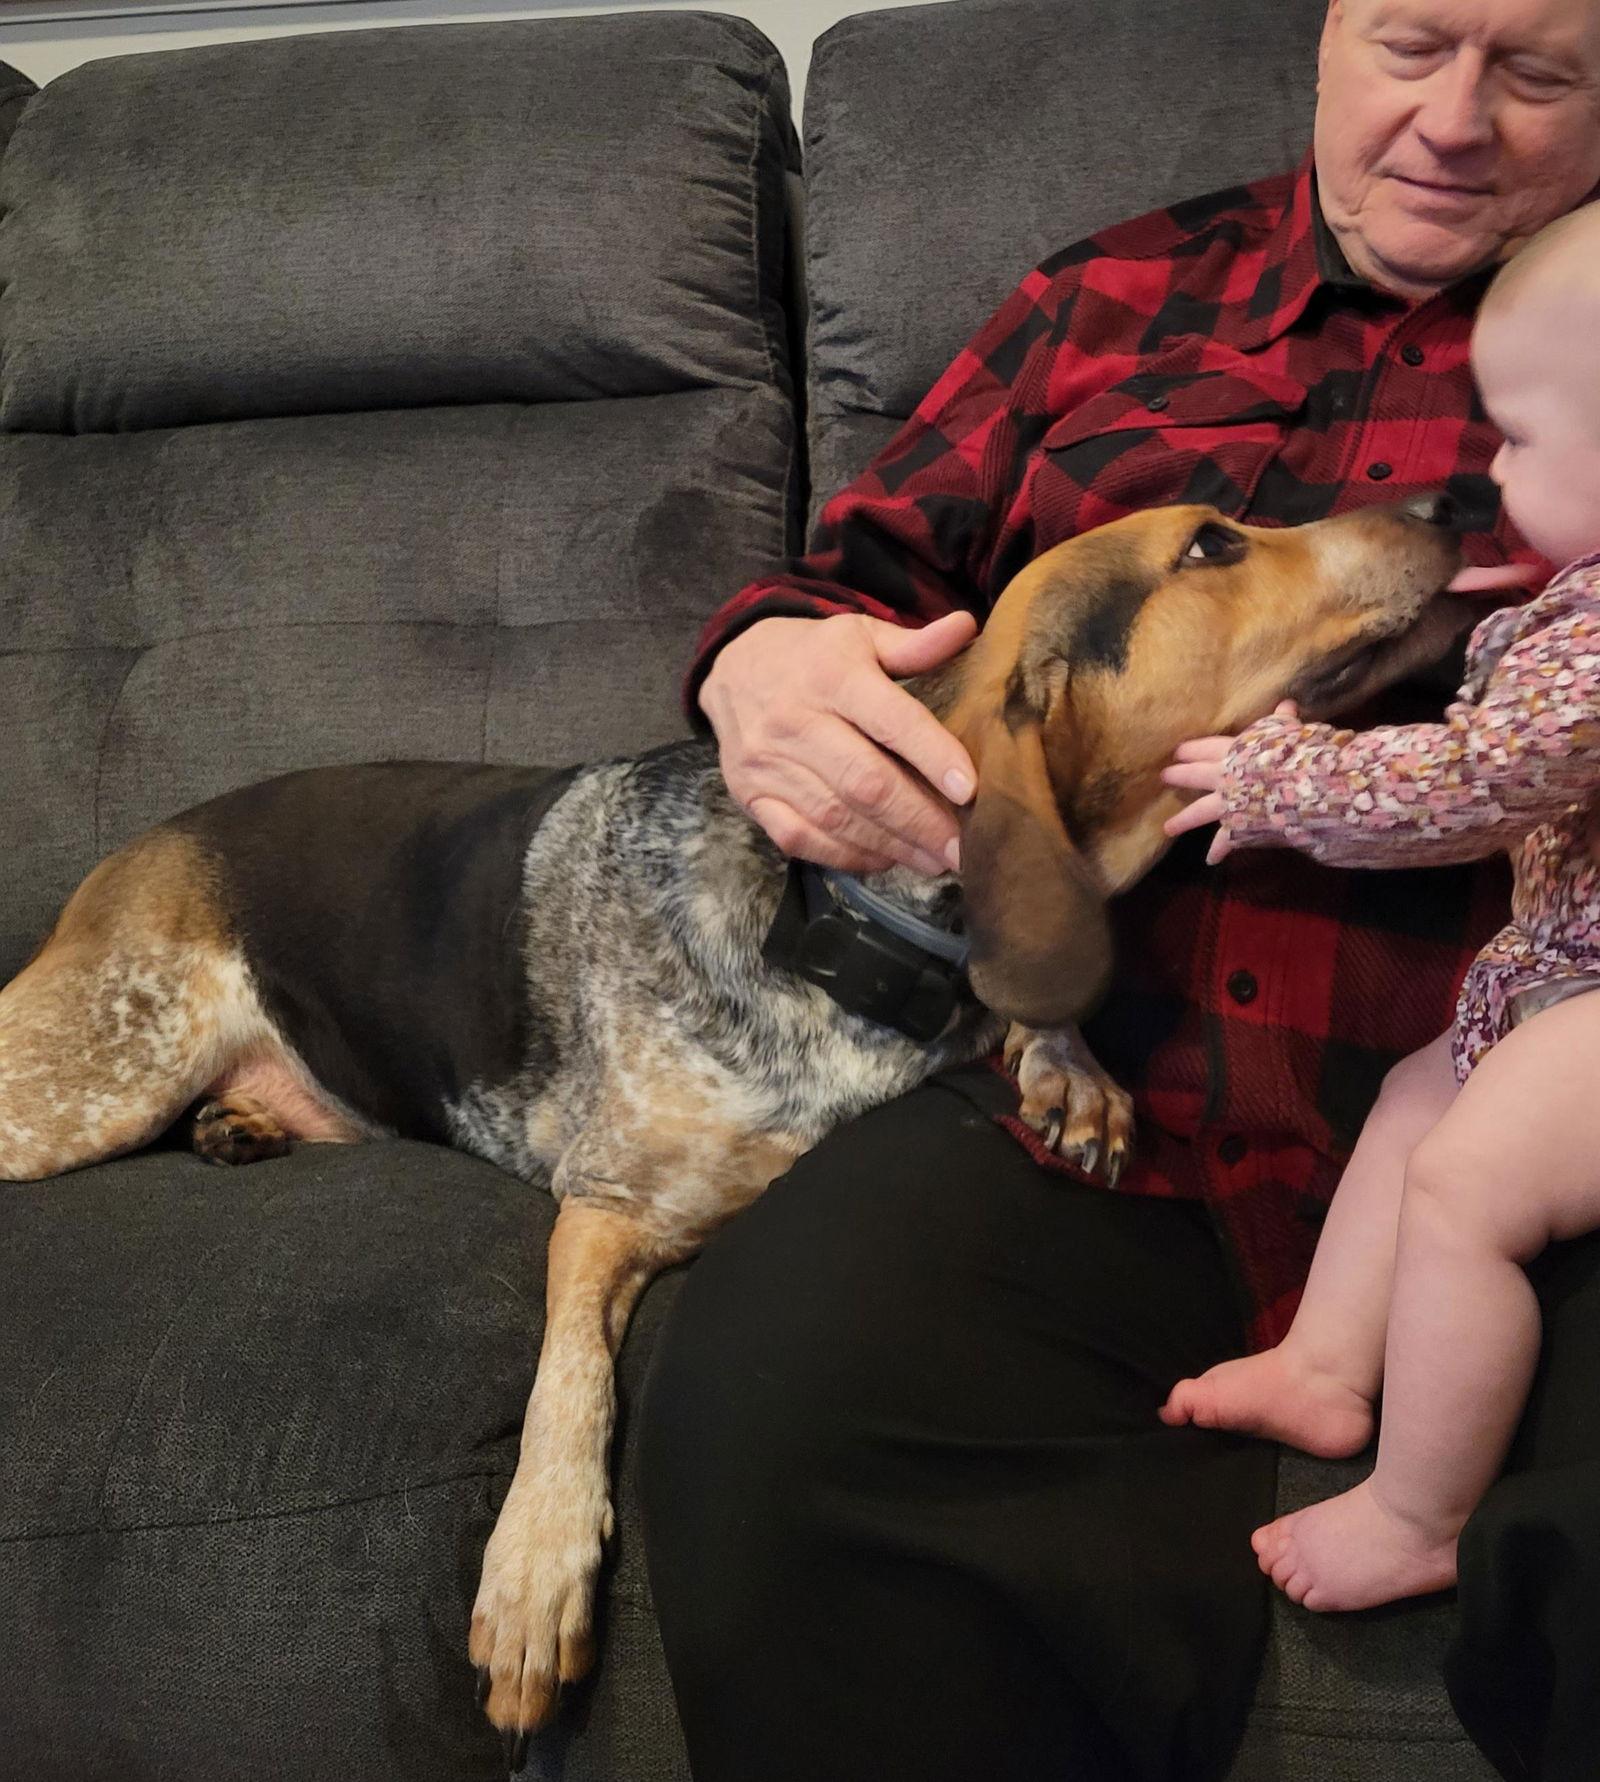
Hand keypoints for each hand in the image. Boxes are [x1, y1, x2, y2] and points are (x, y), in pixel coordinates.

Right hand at [698, 610, 978, 874]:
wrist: (732, 670)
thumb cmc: (813, 657)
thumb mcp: (859, 635)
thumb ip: (913, 643)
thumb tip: (967, 627)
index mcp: (832, 675)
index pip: (890, 720)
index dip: (932, 755)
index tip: (971, 790)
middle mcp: (795, 721)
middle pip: (865, 782)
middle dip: (920, 820)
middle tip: (963, 849)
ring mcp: (768, 764)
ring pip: (836, 817)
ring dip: (892, 845)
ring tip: (936, 860)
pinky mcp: (751, 796)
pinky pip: (801, 838)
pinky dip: (847, 856)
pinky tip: (885, 859)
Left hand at [1161, 700, 1297, 865]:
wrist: (1302, 785)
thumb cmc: (1295, 753)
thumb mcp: (1288, 731)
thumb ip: (1282, 720)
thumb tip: (1286, 704)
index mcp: (1234, 751)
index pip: (1206, 748)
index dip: (1191, 750)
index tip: (1177, 752)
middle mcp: (1225, 776)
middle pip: (1196, 775)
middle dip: (1179, 776)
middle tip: (1164, 777)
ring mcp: (1229, 802)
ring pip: (1199, 811)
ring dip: (1184, 820)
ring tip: (1168, 828)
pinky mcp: (1239, 824)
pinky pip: (1227, 838)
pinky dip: (1219, 849)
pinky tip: (1210, 860)